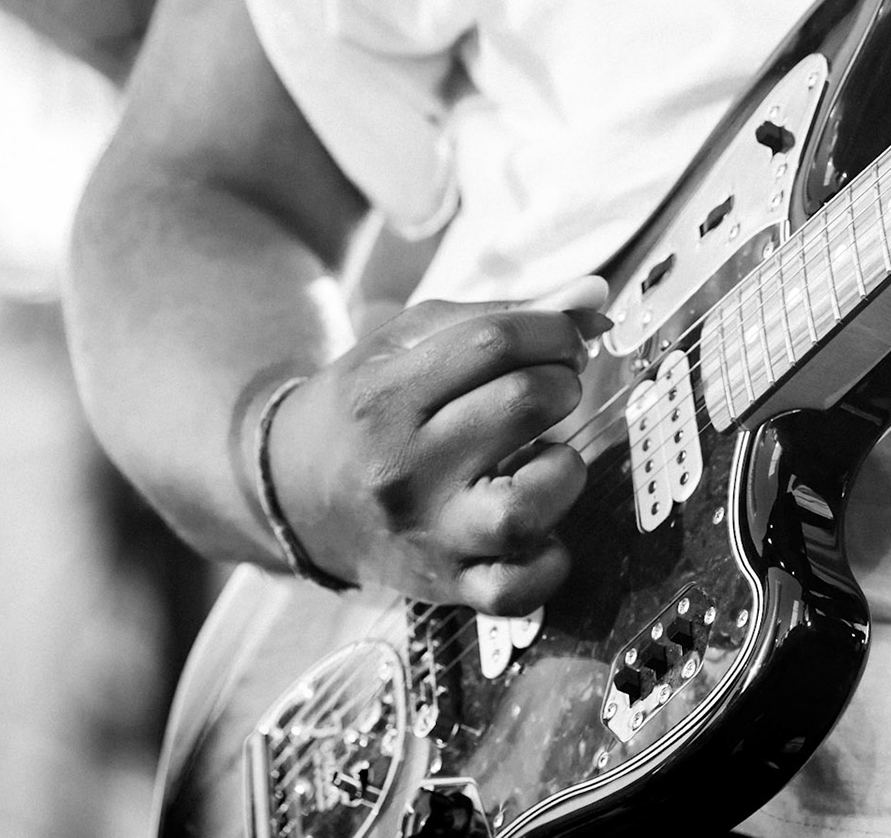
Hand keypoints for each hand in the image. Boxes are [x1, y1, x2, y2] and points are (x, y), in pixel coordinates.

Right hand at [263, 276, 610, 613]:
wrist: (296, 493)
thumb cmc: (369, 407)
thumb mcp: (408, 343)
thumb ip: (499, 315)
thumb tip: (595, 300)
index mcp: (385, 396)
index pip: (495, 342)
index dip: (553, 330)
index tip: (564, 339)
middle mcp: (403, 469)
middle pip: (522, 405)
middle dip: (562, 384)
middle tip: (553, 389)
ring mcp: (427, 534)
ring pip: (525, 507)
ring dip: (563, 470)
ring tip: (547, 457)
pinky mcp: (447, 587)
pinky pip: (517, 591)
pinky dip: (549, 562)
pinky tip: (543, 528)